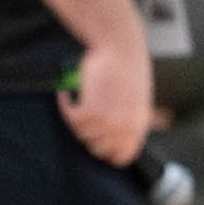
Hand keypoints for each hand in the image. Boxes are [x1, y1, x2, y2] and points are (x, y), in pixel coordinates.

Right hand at [61, 34, 153, 166]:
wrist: (120, 47)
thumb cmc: (128, 68)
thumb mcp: (138, 99)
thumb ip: (128, 121)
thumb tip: (114, 136)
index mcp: (138, 127)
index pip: (121, 158)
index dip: (108, 152)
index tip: (98, 140)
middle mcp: (123, 128)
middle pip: (96, 149)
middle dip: (89, 134)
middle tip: (87, 114)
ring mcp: (107, 122)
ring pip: (81, 134)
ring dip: (77, 117)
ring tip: (79, 99)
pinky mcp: (90, 111)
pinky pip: (70, 118)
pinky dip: (65, 105)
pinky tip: (67, 94)